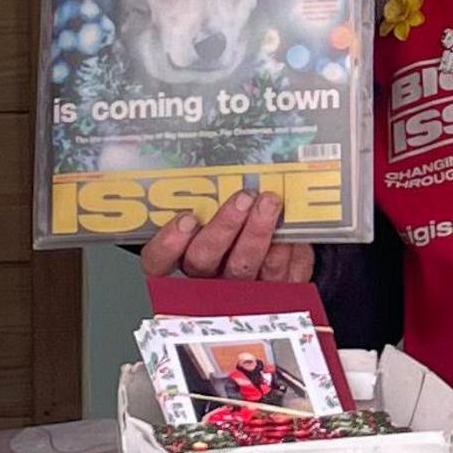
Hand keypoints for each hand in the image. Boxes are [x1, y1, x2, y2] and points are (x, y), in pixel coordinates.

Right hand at [136, 189, 314, 281]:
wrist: (283, 260)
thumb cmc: (242, 230)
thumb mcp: (219, 212)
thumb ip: (212, 196)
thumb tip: (222, 158)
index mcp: (184, 258)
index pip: (158, 262)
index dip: (167, 245)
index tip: (185, 219)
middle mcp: (208, 278)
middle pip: (203, 260)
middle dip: (224, 227)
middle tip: (244, 198)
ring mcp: (241, 290)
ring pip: (244, 267)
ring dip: (258, 233)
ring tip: (271, 203)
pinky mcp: (277, 294)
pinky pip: (281, 275)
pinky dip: (289, 250)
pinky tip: (294, 230)